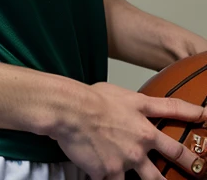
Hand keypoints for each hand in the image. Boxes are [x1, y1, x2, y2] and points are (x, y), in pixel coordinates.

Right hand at [51, 81, 206, 179]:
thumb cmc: (89, 97)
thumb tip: (130, 112)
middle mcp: (141, 139)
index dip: (194, 113)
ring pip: (152, 179)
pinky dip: (112, 178)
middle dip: (191, 164)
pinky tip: (106, 174)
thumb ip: (130, 107)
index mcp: (142, 115)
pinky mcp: (112, 172)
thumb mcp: (117, 94)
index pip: (174, 109)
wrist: (72, 111)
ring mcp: (129, 158)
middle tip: (199, 170)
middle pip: (175, 153)